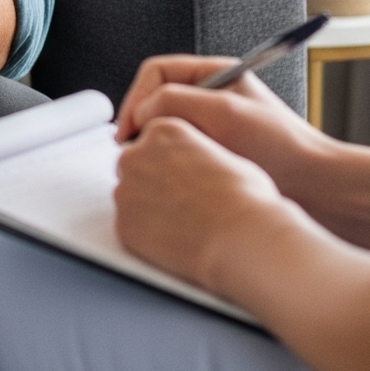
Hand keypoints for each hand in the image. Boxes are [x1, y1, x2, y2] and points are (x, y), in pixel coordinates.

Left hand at [113, 114, 287, 293]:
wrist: (241, 237)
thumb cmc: (246, 197)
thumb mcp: (226, 156)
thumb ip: (198, 153)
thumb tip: (197, 164)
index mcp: (163, 131)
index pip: (150, 140)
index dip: (166, 161)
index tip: (180, 177)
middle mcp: (136, 154)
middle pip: (134, 166)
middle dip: (150, 182)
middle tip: (179, 202)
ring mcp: (126, 190)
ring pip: (129, 196)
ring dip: (146, 208)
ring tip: (180, 222)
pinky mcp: (123, 223)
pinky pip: (129, 226)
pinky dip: (146, 234)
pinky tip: (173, 239)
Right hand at [115, 52, 327, 201]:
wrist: (318, 188)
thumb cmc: (283, 148)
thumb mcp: (225, 113)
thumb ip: (177, 101)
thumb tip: (142, 112)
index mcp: (215, 74)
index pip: (156, 72)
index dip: (136, 98)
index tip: (128, 128)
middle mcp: (210, 95)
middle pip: (155, 98)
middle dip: (140, 121)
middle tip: (132, 148)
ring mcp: (212, 124)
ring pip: (165, 126)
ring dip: (155, 142)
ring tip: (153, 162)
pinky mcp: (215, 152)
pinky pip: (179, 149)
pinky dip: (170, 159)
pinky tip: (173, 175)